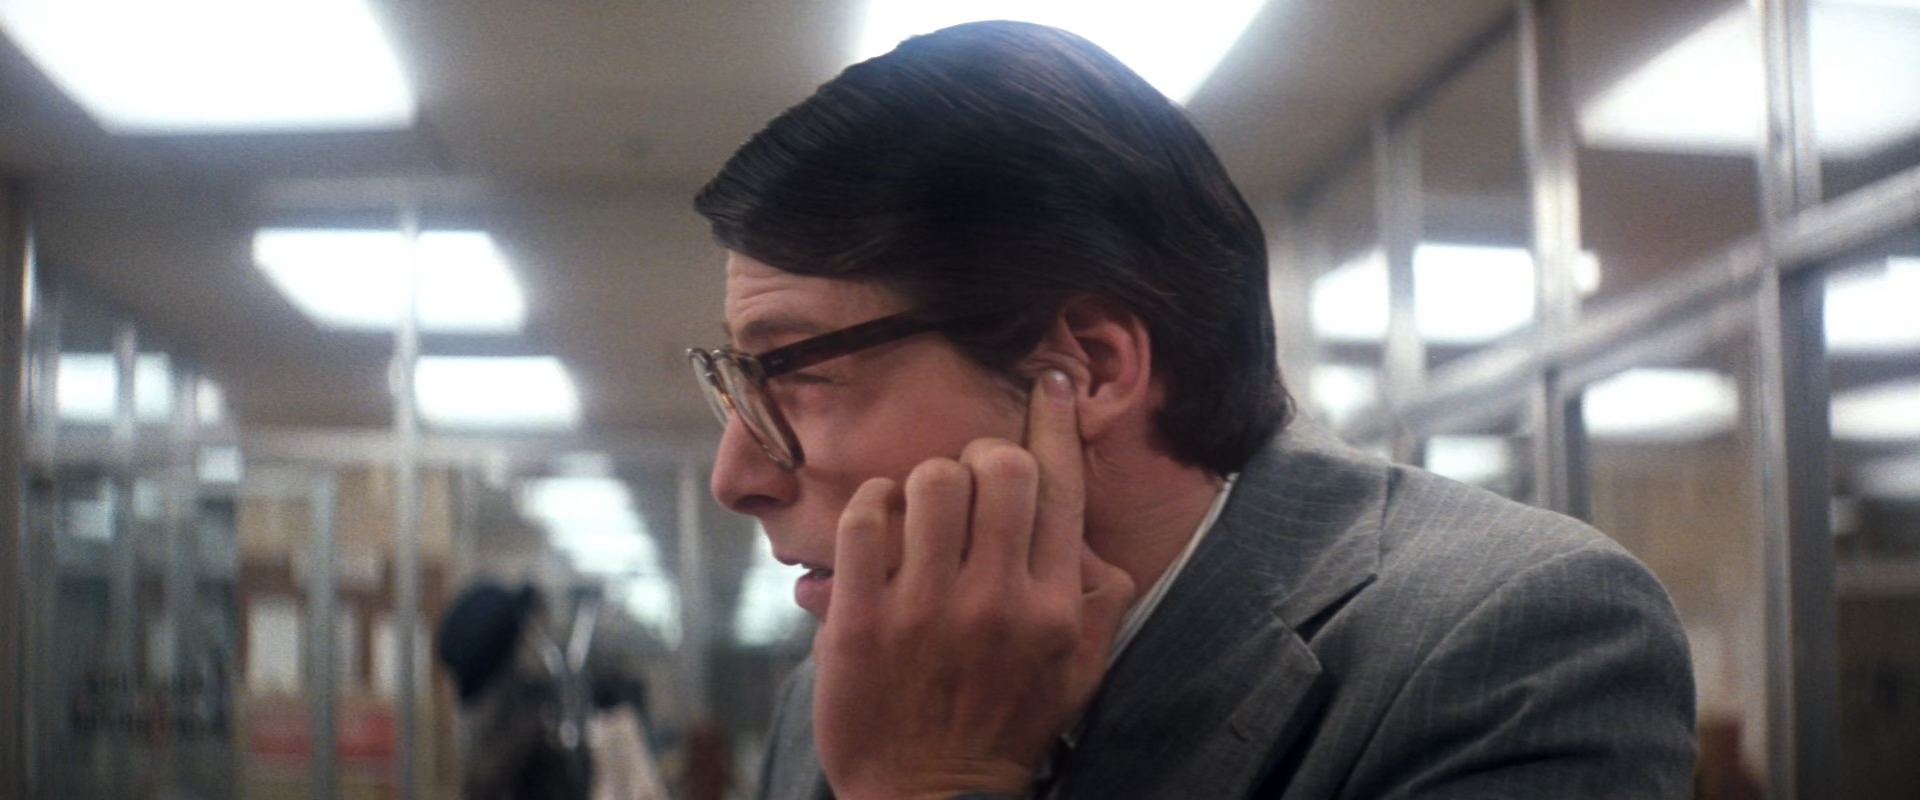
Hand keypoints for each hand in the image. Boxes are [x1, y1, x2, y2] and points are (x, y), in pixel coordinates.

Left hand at [812, 369, 1136, 799]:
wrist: (931, 798)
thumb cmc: (1005, 728)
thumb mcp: (1078, 672)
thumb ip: (1097, 600)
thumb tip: (1092, 534)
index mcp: (1053, 607)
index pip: (1060, 486)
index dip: (1053, 421)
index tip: (1047, 383)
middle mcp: (995, 600)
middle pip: (996, 468)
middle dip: (981, 457)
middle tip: (968, 480)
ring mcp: (924, 609)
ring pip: (928, 480)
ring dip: (923, 482)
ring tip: (920, 513)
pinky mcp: (860, 619)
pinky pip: (865, 516)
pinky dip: (871, 506)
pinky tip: (880, 529)